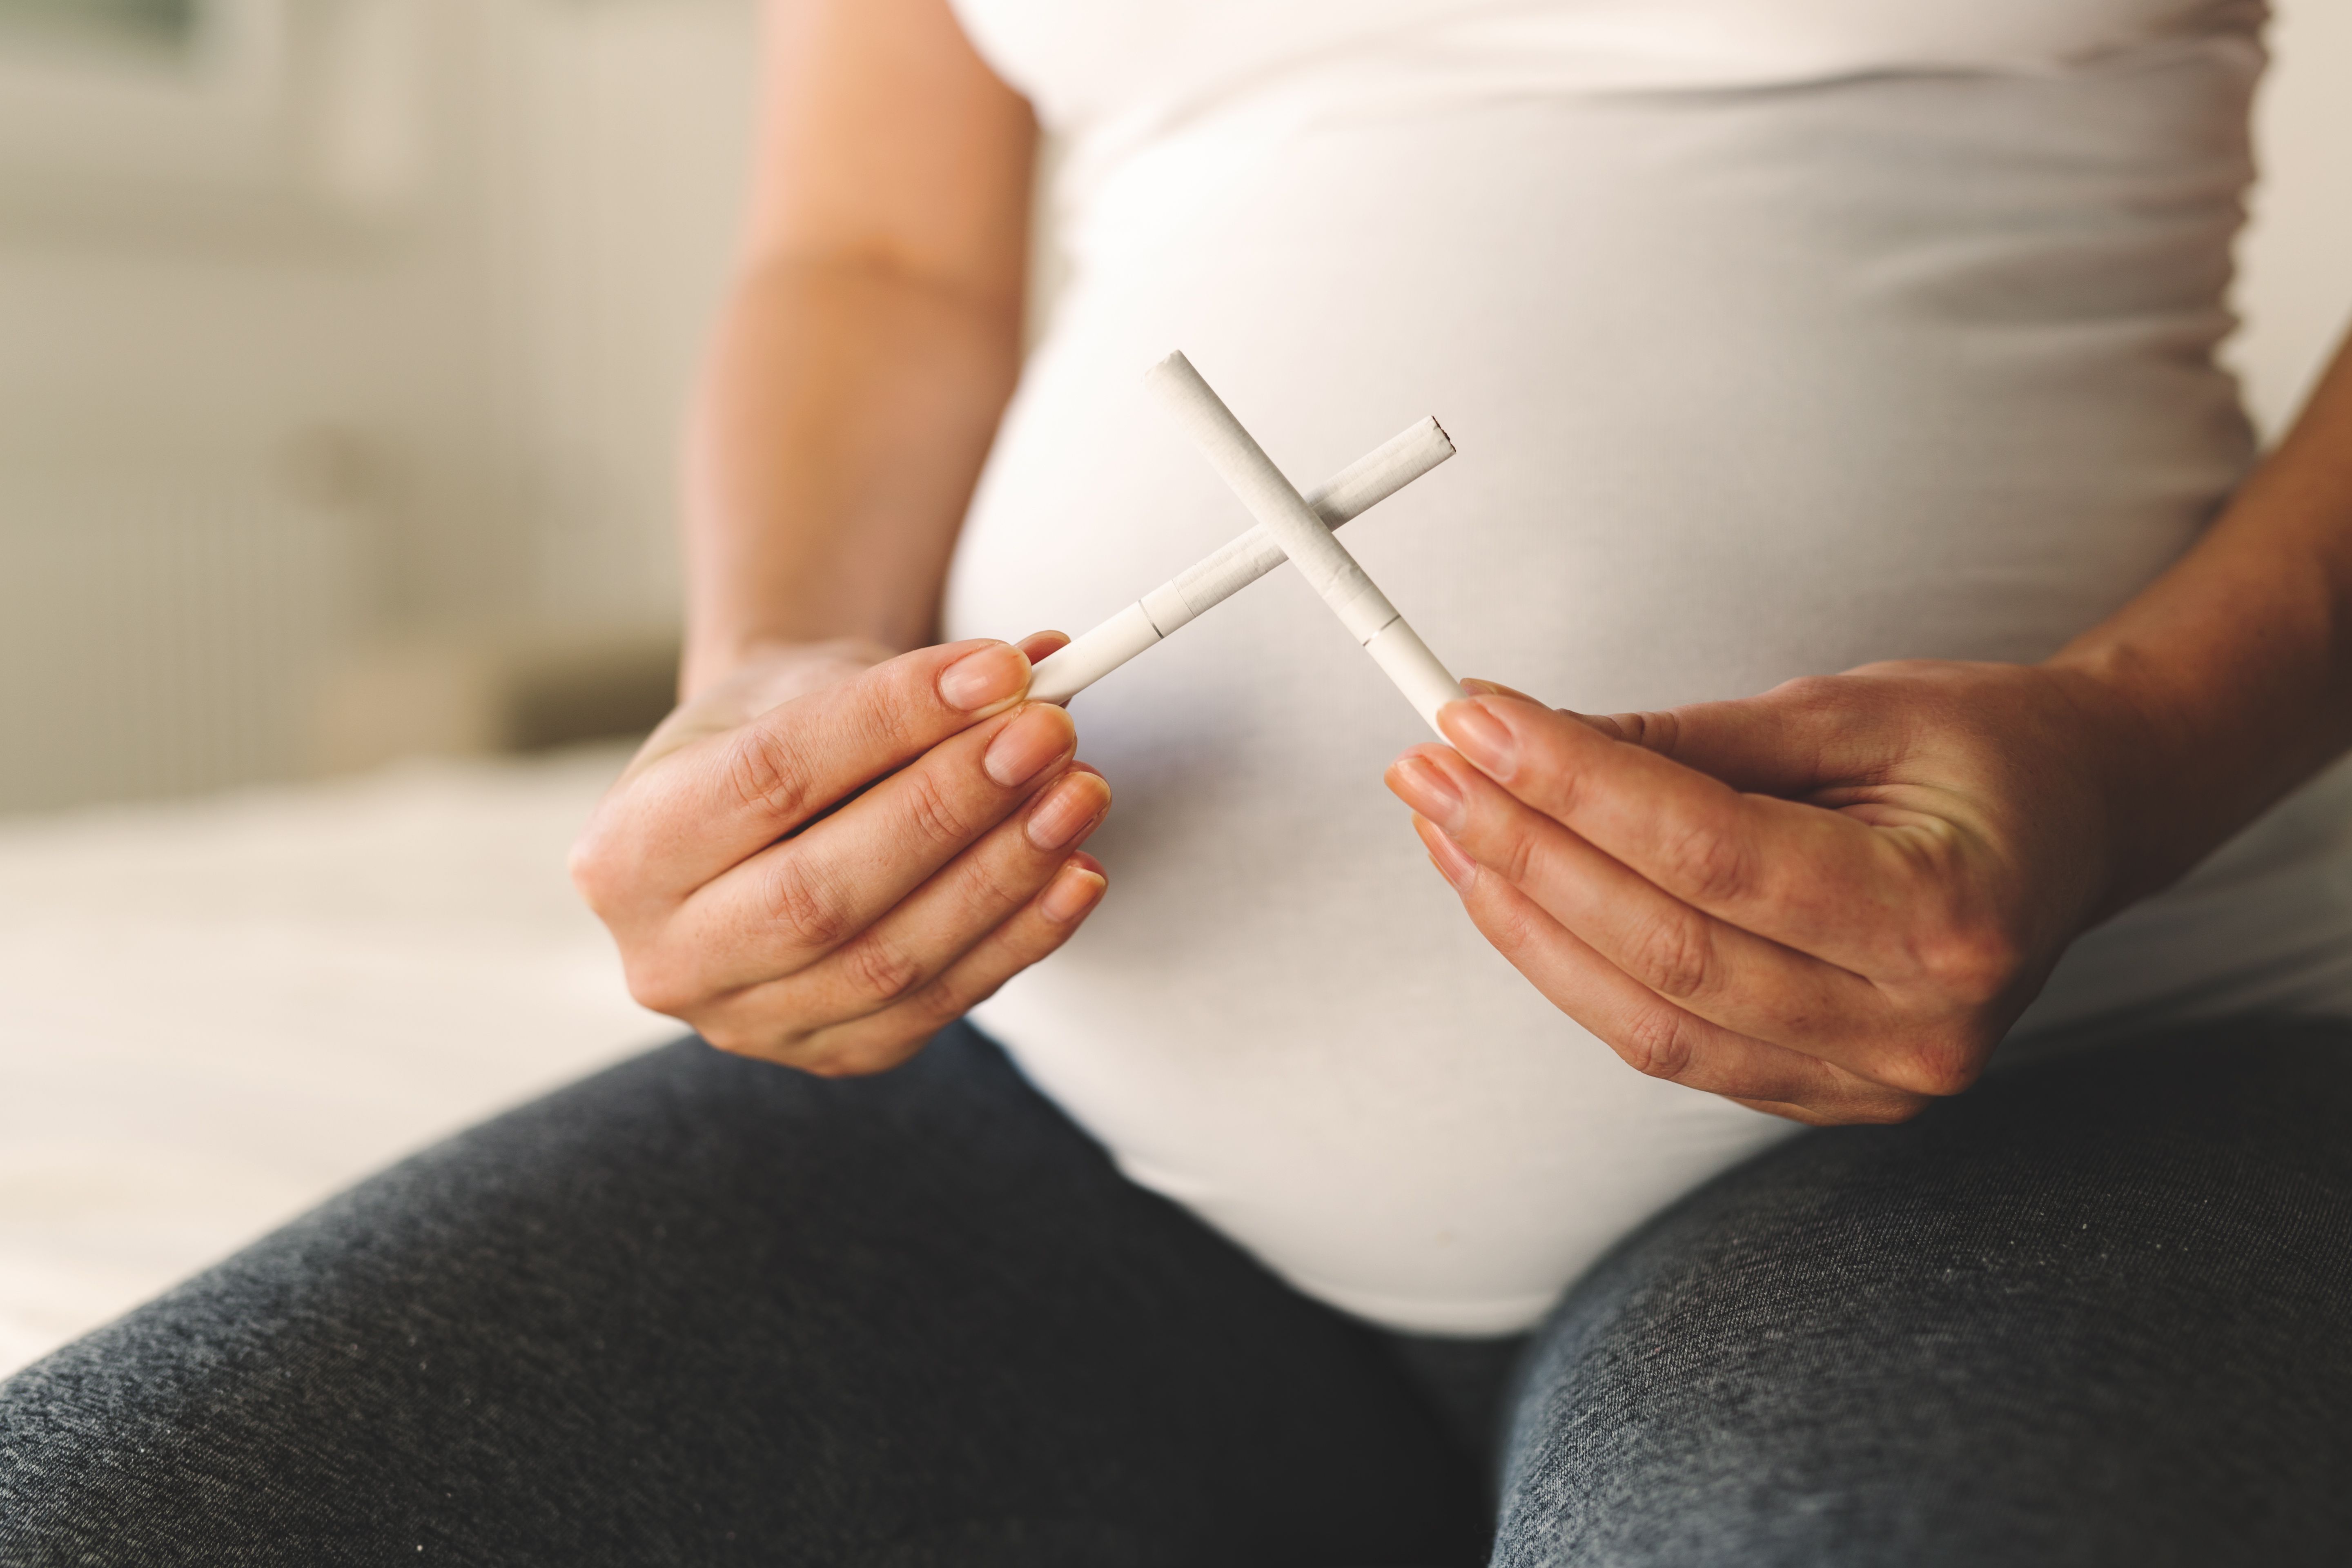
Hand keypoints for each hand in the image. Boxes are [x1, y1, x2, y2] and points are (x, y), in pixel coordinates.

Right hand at [572, 633, 1109, 1075]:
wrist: (764, 814)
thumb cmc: (779, 735)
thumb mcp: (808, 688)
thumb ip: (908, 685)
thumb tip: (1034, 668)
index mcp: (627, 852)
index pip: (770, 780)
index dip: (893, 722)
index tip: (1000, 670)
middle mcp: (669, 957)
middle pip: (822, 891)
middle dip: (952, 808)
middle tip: (1049, 735)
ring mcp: (749, 1024)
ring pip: (891, 960)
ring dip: (1004, 874)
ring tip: (1079, 792)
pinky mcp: (834, 1057)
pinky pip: (940, 1004)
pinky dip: (1022, 938)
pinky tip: (1079, 873)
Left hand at [1385, 662, 2142, 1124]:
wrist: (2079, 823)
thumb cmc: (1978, 753)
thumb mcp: (1850, 710)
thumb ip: (1693, 740)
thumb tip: (1533, 742)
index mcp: (1944, 912)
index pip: (1711, 854)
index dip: (1576, 787)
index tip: (1476, 719)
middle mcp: (1915, 1024)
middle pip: (1665, 949)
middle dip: (1523, 851)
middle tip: (1429, 768)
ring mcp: (1870, 1080)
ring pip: (1645, 1019)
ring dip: (1522, 920)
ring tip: (1447, 826)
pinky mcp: (1823, 1096)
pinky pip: (1666, 1044)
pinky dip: (1574, 968)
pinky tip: (1513, 891)